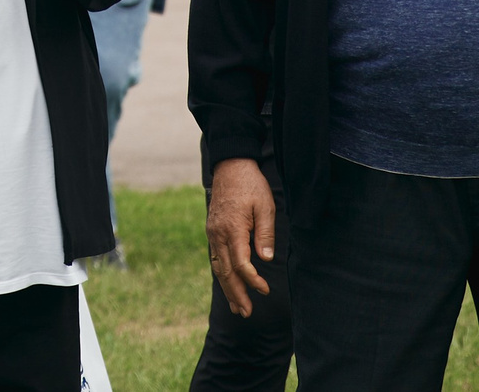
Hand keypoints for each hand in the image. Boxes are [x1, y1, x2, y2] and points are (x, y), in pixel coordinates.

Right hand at [206, 157, 277, 316]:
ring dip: (227, 288)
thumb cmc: (251, 185)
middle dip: (236, 293)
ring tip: (236, 306)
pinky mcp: (212, 230)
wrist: (230, 166)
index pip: (240, 263)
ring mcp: (212, 232)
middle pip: (225, 271)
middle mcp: (218, 234)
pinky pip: (215, 257)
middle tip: (245, 313)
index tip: (265, 289)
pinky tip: (227, 284)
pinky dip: (221, 274)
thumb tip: (266, 259)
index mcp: (233, 228)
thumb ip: (265, 233)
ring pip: (217, 267)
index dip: (252, 280)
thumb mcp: (265, 205)